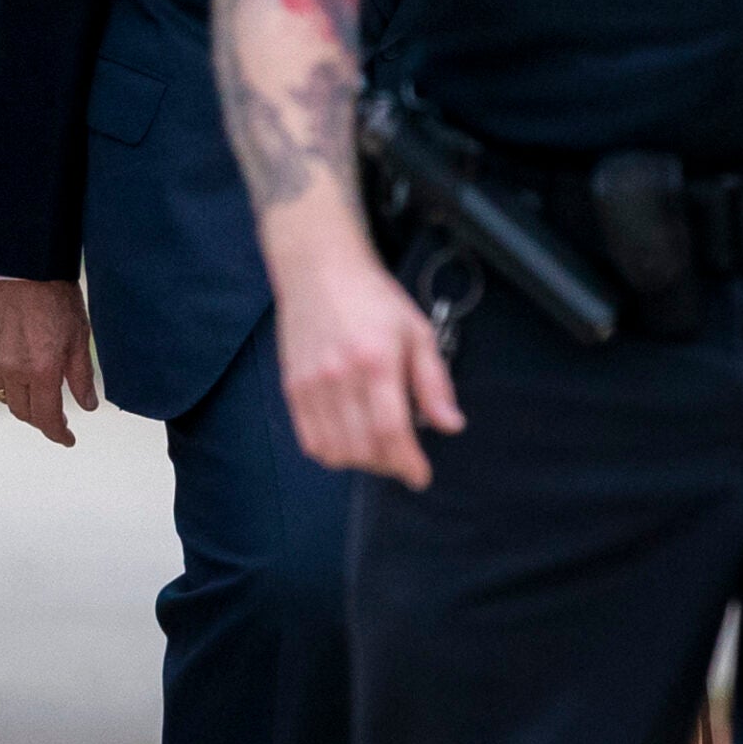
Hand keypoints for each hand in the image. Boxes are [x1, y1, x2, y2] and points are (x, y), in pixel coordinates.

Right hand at [0, 278, 98, 446]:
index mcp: (41, 372)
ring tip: (35, 391)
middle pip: (22, 412)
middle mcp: (12, 370)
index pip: (47, 419)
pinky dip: (4, 377)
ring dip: (20, 398)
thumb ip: (82, 376)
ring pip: (2, 393)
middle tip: (55, 416)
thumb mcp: (79, 336)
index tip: (68, 439)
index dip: (59, 434)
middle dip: (40, 419)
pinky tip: (17, 366)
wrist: (22, 263)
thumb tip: (88, 405)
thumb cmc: (56, 296)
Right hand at [268, 224, 463, 490]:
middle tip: (403, 458)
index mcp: (376, 361)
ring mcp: (310, 382)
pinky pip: (309, 439)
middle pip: (362, 447)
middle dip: (388, 465)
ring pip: (334, 450)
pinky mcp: (292, 385)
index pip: (390, 430)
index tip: (420, 475)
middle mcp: (339, 376)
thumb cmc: (372, 297)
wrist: (318, 268)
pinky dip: (330, 453)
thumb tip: (451, 425)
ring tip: (376, 450)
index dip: (408, 463)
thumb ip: (434, 382)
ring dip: (360, 462)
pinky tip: (348, 442)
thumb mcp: (417, 331)